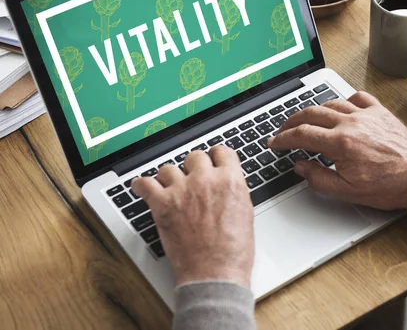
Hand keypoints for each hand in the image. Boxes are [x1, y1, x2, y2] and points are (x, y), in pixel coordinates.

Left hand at [131, 146, 253, 286]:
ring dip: (169, 177)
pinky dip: (142, 185)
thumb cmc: (233, 251)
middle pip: (195, 156)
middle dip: (194, 167)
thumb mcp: (245, 212)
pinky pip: (145, 184)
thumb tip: (225, 185)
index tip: (212, 161)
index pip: (221, 151)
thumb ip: (233, 191)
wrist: (215, 272)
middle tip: (192, 179)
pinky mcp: (163, 204)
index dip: (216, 157)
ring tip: (169, 187)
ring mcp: (183, 190)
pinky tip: (142, 188)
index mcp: (230, 180)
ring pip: (169, 168)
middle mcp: (206, 179)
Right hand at [269, 91, 406, 209]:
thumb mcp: (347, 191)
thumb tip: (300, 166)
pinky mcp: (379, 112)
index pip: (301, 134)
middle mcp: (351, 123)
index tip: (274, 142)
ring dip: (313, 110)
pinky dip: (344, 100)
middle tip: (283, 129)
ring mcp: (366, 114)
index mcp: (340, 143)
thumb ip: (318, 178)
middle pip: (311, 114)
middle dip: (291, 121)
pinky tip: (340, 108)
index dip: (283, 138)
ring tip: (305, 119)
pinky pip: (357, 97)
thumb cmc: (389, 185)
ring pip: (330, 103)